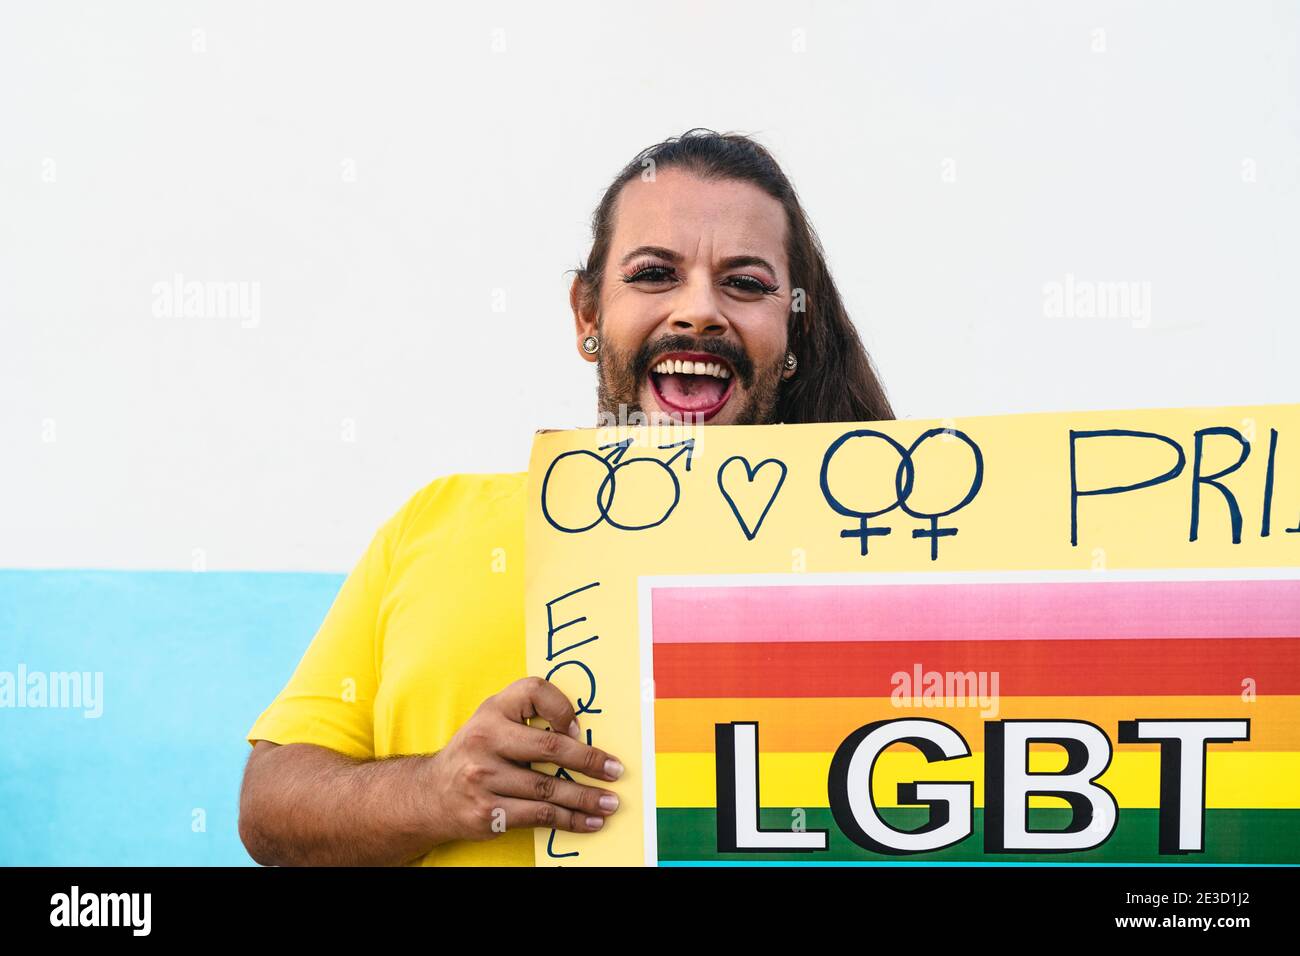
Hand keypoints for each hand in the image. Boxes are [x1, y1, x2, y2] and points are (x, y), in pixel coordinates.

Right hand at [423, 676, 623, 841]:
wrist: (430, 794)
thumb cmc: (475, 751)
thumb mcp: (491, 718)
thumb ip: (526, 713)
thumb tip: (578, 731)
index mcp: (491, 711)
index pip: (534, 692)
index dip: (562, 709)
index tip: (579, 728)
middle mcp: (485, 740)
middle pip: (549, 748)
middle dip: (589, 760)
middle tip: (615, 770)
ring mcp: (484, 779)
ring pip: (548, 788)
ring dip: (586, 797)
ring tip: (610, 802)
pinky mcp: (488, 813)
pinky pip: (539, 816)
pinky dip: (569, 820)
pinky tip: (589, 822)